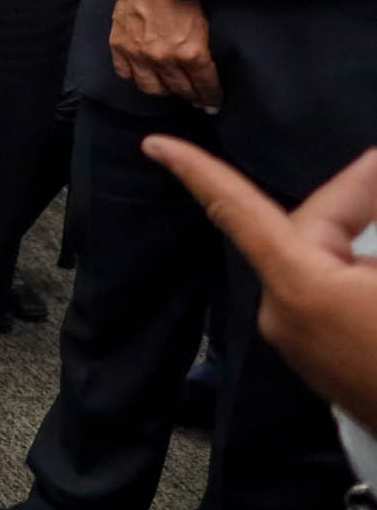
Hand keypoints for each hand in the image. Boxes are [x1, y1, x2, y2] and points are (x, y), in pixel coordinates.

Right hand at [109, 0, 221, 110]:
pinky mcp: (119, 47)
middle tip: (197, 100)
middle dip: (192, 97)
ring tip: (171, 87)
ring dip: (164, 91)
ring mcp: (138, 55)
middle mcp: (163, 58)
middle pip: (180, 91)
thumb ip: (206, 47)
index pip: (205, 86)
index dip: (211, 97)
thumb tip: (211, 68)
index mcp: (190, 51)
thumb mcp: (205, 19)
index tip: (214, 104)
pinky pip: (126, 74)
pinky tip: (145, 74)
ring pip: (152, 89)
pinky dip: (136, 77)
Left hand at [147, 136, 376, 428]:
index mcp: (300, 288)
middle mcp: (286, 316)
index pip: (238, 211)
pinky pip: (333, 298)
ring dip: (360, 237)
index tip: (155, 144)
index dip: (197, 170)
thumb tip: (369, 186)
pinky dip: (357, 273)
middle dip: (353, 198)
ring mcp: (304, 347)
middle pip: (306, 231)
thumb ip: (372, 220)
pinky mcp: (326, 365)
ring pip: (326, 265)